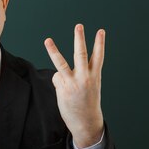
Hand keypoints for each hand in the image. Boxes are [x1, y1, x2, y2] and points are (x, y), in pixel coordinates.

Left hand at [44, 24, 104, 148]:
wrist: (86, 121)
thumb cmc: (88, 102)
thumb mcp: (91, 86)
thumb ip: (80, 74)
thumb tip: (60, 73)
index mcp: (94, 75)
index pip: (98, 56)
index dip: (99, 43)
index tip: (100, 31)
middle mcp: (84, 77)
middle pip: (80, 54)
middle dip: (79, 39)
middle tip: (78, 26)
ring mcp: (72, 82)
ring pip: (61, 63)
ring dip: (53, 51)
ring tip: (47, 40)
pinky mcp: (63, 88)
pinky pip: (56, 78)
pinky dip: (58, 81)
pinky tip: (64, 91)